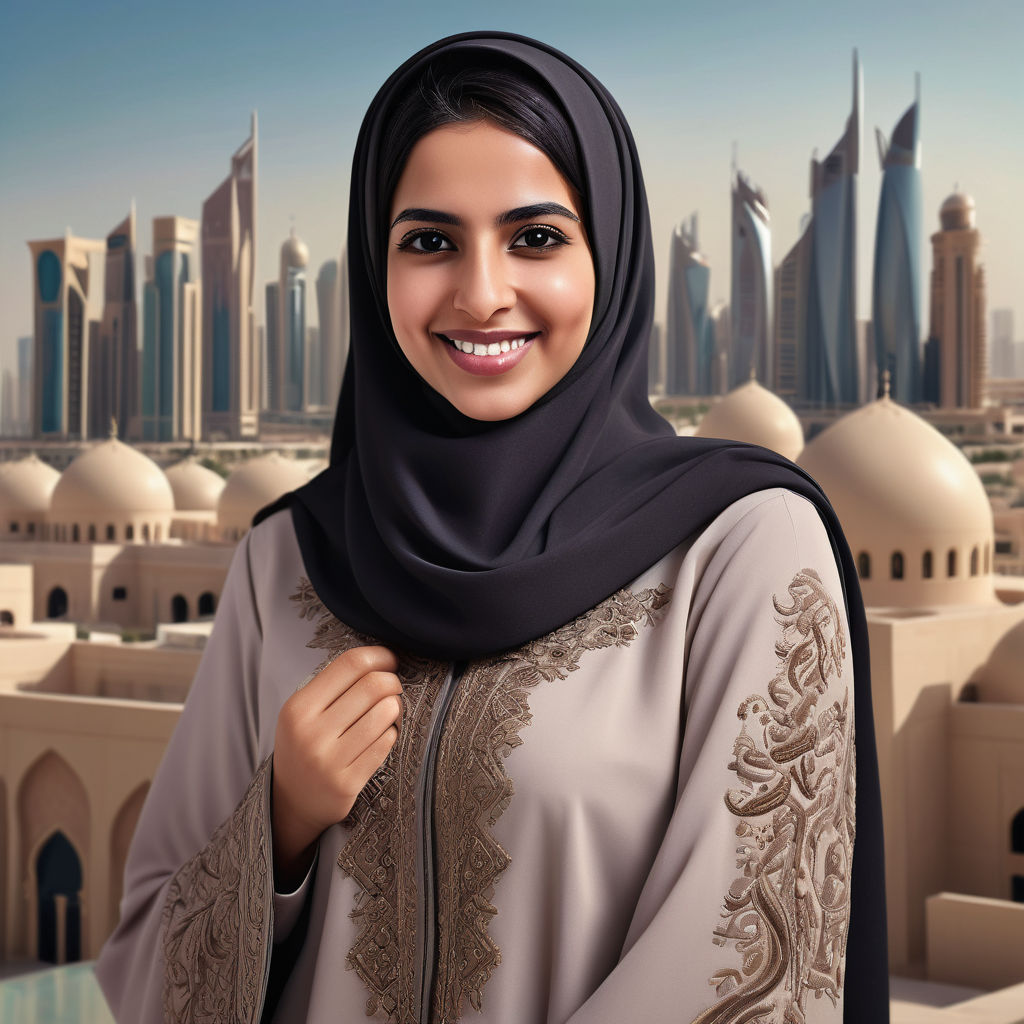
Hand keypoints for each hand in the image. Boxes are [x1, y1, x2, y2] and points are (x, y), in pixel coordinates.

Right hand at [271, 645, 402, 889]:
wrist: (293, 800)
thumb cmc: (306, 744)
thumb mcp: (305, 711)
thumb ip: (336, 685)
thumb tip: (382, 657)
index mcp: (299, 708)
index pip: (350, 664)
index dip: (379, 656)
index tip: (390, 660)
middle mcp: (311, 733)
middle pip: (373, 686)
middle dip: (392, 681)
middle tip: (393, 687)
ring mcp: (329, 760)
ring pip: (385, 713)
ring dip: (395, 707)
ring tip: (389, 711)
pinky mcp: (347, 783)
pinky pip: (386, 743)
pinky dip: (391, 733)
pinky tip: (382, 735)